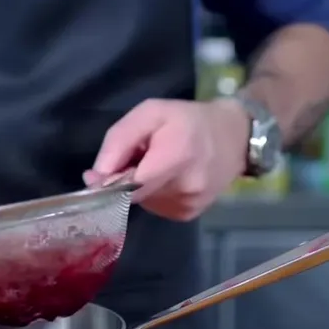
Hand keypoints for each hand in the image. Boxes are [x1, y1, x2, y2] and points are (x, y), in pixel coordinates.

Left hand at [84, 98, 249, 221]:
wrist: (235, 138)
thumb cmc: (188, 120)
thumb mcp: (150, 113)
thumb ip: (119, 141)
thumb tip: (95, 176)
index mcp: (176, 156)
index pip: (129, 185)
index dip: (106, 184)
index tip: (94, 176)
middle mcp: (184, 187)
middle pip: (131, 195)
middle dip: (120, 180)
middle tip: (133, 158)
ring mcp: (188, 205)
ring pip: (140, 202)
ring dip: (137, 186)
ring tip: (155, 164)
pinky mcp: (188, 215)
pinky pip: (154, 206)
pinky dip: (150, 193)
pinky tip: (165, 177)